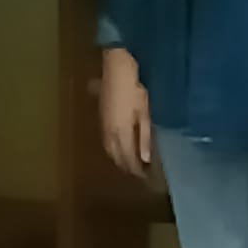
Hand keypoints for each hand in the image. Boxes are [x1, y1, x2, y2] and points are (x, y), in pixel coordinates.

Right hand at [100, 47, 151, 178]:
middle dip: (127, 167)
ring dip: (118, 159)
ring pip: (109, 150)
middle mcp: (109, 133)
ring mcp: (103, 125)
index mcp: (122, 133)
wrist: (115, 69)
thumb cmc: (134, 89)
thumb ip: (144, 137)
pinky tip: (119, 147)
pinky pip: (106, 142)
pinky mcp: (101, 118)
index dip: (137, 170)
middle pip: (117, 157)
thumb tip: (145, 159)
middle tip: (139, 174)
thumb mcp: (144, 113)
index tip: (147, 178)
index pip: (129, 159)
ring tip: (129, 164)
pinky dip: (113, 150)